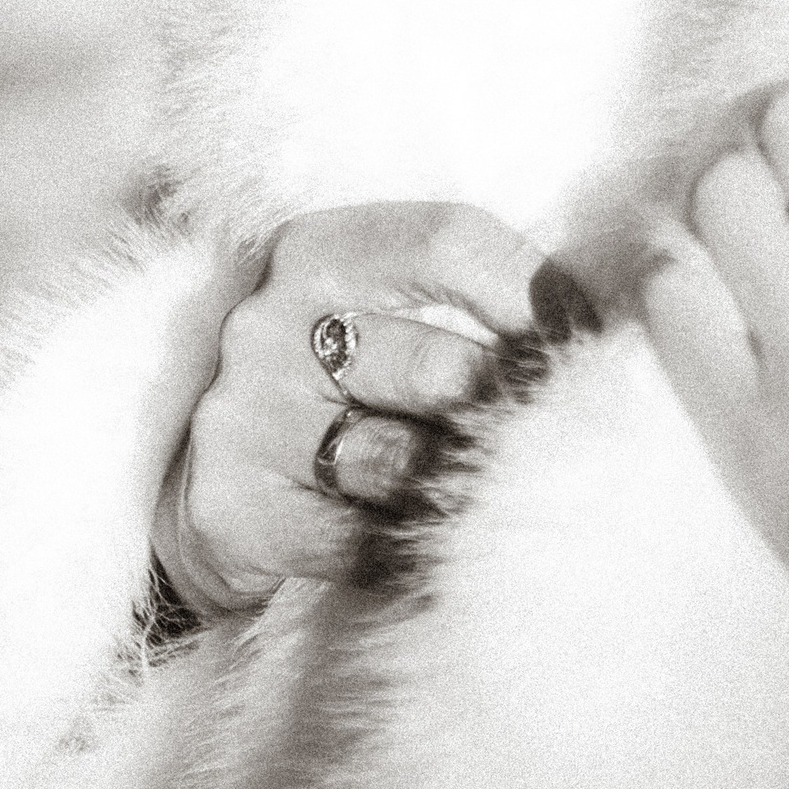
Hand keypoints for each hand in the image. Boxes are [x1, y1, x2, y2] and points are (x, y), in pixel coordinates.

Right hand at [152, 202, 593, 617]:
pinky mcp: (235, 514)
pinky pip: (365, 543)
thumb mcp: (374, 306)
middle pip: (442, 366)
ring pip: (408, 463)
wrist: (194, 480)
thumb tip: (594, 326)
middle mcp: (268, 324)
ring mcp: (245, 421)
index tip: (587, 337)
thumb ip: (465, 296)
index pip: (451, 240)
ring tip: (490, 491)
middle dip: (511, 410)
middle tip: (555, 437)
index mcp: (315, 248)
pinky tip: (436, 544)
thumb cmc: (329, 383)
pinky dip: (415, 548)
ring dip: (464, 485)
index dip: (537, 289)